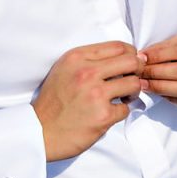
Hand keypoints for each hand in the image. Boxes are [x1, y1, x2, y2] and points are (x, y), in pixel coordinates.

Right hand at [32, 40, 146, 161]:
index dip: (131, 54)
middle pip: (132, 62)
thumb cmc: (53, 101)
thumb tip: (129, 55)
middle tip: (132, 79)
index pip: (119, 46)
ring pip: (134, 84)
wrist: (38, 131)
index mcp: (77, 57)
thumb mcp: (65, 69)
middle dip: (138, 70)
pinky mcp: (102, 116)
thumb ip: (91, 60)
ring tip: (123, 97)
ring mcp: (95, 95)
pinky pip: (126, 109)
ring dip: (132, 92)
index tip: (130, 64)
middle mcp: (86, 73)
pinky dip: (120, 111)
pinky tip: (108, 113)